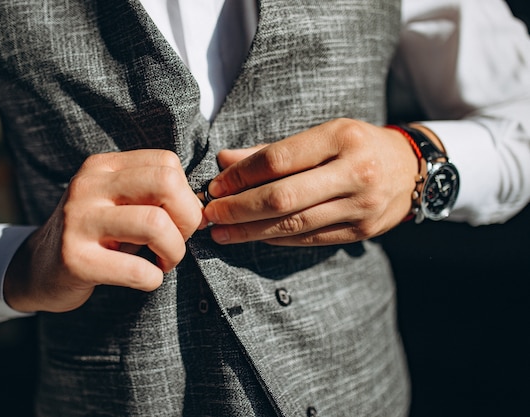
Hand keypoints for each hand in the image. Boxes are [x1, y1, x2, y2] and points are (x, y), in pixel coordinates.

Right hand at [4, 150, 202, 312]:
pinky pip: (136, 269)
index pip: (167, 163)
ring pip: (155, 224)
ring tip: (163, 262)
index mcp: (103, 167)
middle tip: (178, 242)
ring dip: (174, 252)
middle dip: (188, 219)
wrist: (37, 269)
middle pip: (166, 184)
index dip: (187, 196)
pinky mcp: (75, 259)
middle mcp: (88, 186)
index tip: (179, 221)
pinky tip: (145, 278)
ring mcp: (78, 221)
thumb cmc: (94, 236)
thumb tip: (204, 207)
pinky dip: (153, 279)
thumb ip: (152, 196)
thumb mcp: (117, 203)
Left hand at [203, 118, 419, 245]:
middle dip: (239, 209)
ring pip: (294, 224)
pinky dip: (277, 239)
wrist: (413, 170)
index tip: (216, 186)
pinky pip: (309, 239)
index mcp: (341, 138)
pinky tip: (255, 236)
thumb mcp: (322, 134)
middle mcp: (355, 172)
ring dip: (251, 231)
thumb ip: (272, 151)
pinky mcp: (362, 231)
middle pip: (282, 197)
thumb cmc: (358, 146)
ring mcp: (361, 206)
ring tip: (222, 233)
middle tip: (210, 215)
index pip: (277, 159)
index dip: (240, 176)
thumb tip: (225, 161)